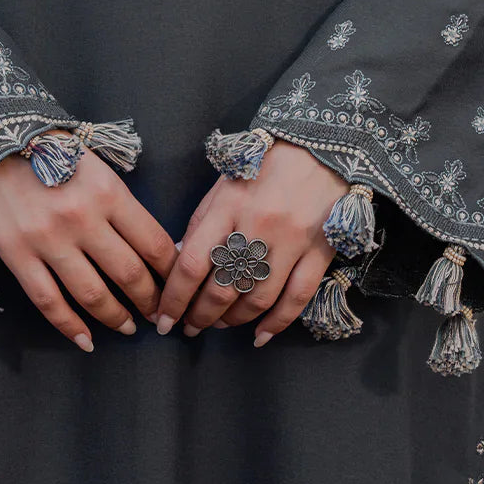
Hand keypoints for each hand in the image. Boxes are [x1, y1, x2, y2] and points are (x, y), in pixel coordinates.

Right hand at [0, 132, 176, 350]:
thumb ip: (118, 200)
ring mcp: (48, 240)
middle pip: (129, 274)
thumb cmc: (48, 147)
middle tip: (160, 314)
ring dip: (117, 318)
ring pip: (92, 295)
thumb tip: (147, 241)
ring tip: (130, 328)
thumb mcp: (94, 163)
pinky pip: (49, 301)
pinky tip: (86, 341)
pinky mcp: (17, 256)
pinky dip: (70, 327)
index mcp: (108, 191)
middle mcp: (82, 219)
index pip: (153, 242)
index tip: (177, 284)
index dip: (171, 271)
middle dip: (151, 300)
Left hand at [156, 140, 348, 345]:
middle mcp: (258, 226)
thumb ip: (201, 223)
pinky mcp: (319, 252)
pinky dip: (276, 324)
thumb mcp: (224, 185)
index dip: (174, 299)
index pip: (192, 264)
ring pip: (256, 299)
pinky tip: (259, 335)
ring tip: (219, 325)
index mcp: (227, 206)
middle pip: (222, 288)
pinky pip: (296, 299)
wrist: (320, 148)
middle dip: (200, 316)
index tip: (164, 319)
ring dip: (232, 320)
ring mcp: (291, 242)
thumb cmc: (265, 165)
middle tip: (190, 327)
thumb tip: (180, 262)